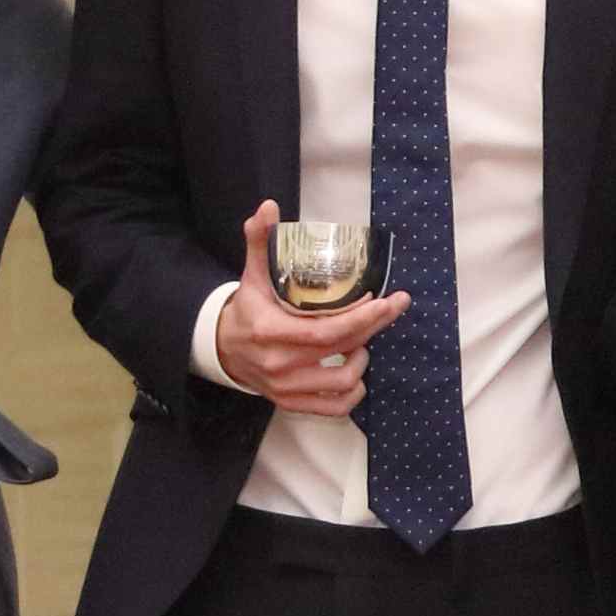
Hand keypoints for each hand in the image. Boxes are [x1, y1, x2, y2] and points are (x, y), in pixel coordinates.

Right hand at [212, 200, 405, 414]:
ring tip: (362, 342)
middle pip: (342, 351)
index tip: (387, 301)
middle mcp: (279, 364)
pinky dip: (352, 394)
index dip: (362, 318)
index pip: (326, 331)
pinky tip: (355, 371)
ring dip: (362, 362)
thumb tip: (269, 207)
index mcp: (271, 331)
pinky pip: (333, 407)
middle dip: (374, 328)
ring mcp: (286, 387)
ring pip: (343, 382)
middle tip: (392, 307)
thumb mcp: (251, 275)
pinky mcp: (291, 403)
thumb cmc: (247, 310)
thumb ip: (260, 241)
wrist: (223, 349)